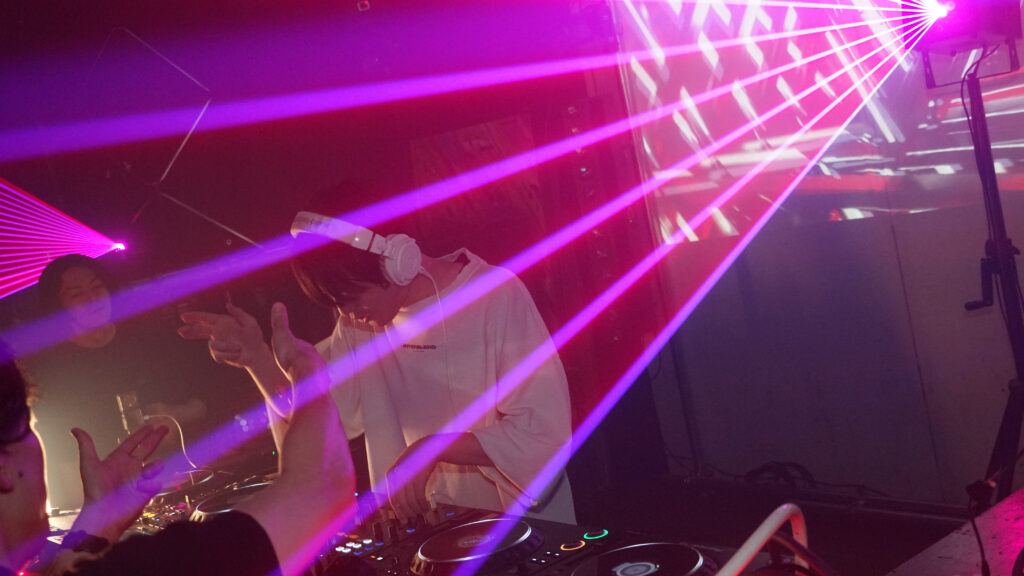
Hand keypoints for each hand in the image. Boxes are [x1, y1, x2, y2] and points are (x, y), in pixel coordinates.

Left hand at [71, 425, 168, 541]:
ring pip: (154, 466)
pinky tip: (144, 486)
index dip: (142, 434)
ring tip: (148, 471)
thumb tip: (75, 429)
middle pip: (147, 448)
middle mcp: (131, 466)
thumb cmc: (95, 490)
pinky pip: (157, 482)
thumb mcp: (89, 465)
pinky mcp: (147, 490)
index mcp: (119, 459)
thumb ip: (86, 445)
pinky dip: (153, 483)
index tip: (151, 426)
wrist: (104, 514)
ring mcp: (140, 478)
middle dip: (156, 438)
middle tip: (165, 428)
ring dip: (154, 467)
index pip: (133, 443)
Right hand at [178, 303, 269, 369]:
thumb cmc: (254, 336)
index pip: (206, 318)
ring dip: (227, 347)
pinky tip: (237, 354)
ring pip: (214, 345)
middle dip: (190, 331)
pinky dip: (229, 355)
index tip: (183, 317)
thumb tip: (228, 305)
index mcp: (223, 322)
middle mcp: (218, 332)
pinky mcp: (219, 355)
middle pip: (200, 330)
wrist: (256, 353)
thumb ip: (239, 314)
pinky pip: (219, 355)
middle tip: (181, 331)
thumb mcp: (250, 322)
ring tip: (239, 348)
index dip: (194, 317)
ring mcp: (217, 343)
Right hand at [269, 302, 324, 386]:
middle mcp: (318, 361)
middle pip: (308, 361)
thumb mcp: (282, 337)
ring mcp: (320, 375)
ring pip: (311, 375)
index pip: (301, 347)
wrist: (305, 379)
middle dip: (300, 364)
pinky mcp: (319, 389)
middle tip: (289, 369)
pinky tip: (299, 393)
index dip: (293, 349)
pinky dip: (306, 389)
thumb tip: (278, 304)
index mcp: (309, 349)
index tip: (286, 353)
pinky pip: (312, 388)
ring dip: (304, 377)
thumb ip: (280, 323)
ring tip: (294, 383)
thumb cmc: (292, 358)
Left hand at [386, 437, 434, 522]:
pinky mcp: (419, 477)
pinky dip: (423, 504)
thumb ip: (398, 485)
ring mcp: (408, 476)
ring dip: (417, 509)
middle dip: (408, 512)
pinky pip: (420, 496)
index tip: (403, 519)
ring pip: (411, 500)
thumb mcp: (402, 470)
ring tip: (422, 511)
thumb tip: (398, 506)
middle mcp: (397, 476)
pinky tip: (426, 506)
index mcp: (390, 475)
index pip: (392, 499)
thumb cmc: (416, 460)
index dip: (398, 511)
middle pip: (401, 501)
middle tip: (413, 518)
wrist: (429, 448)